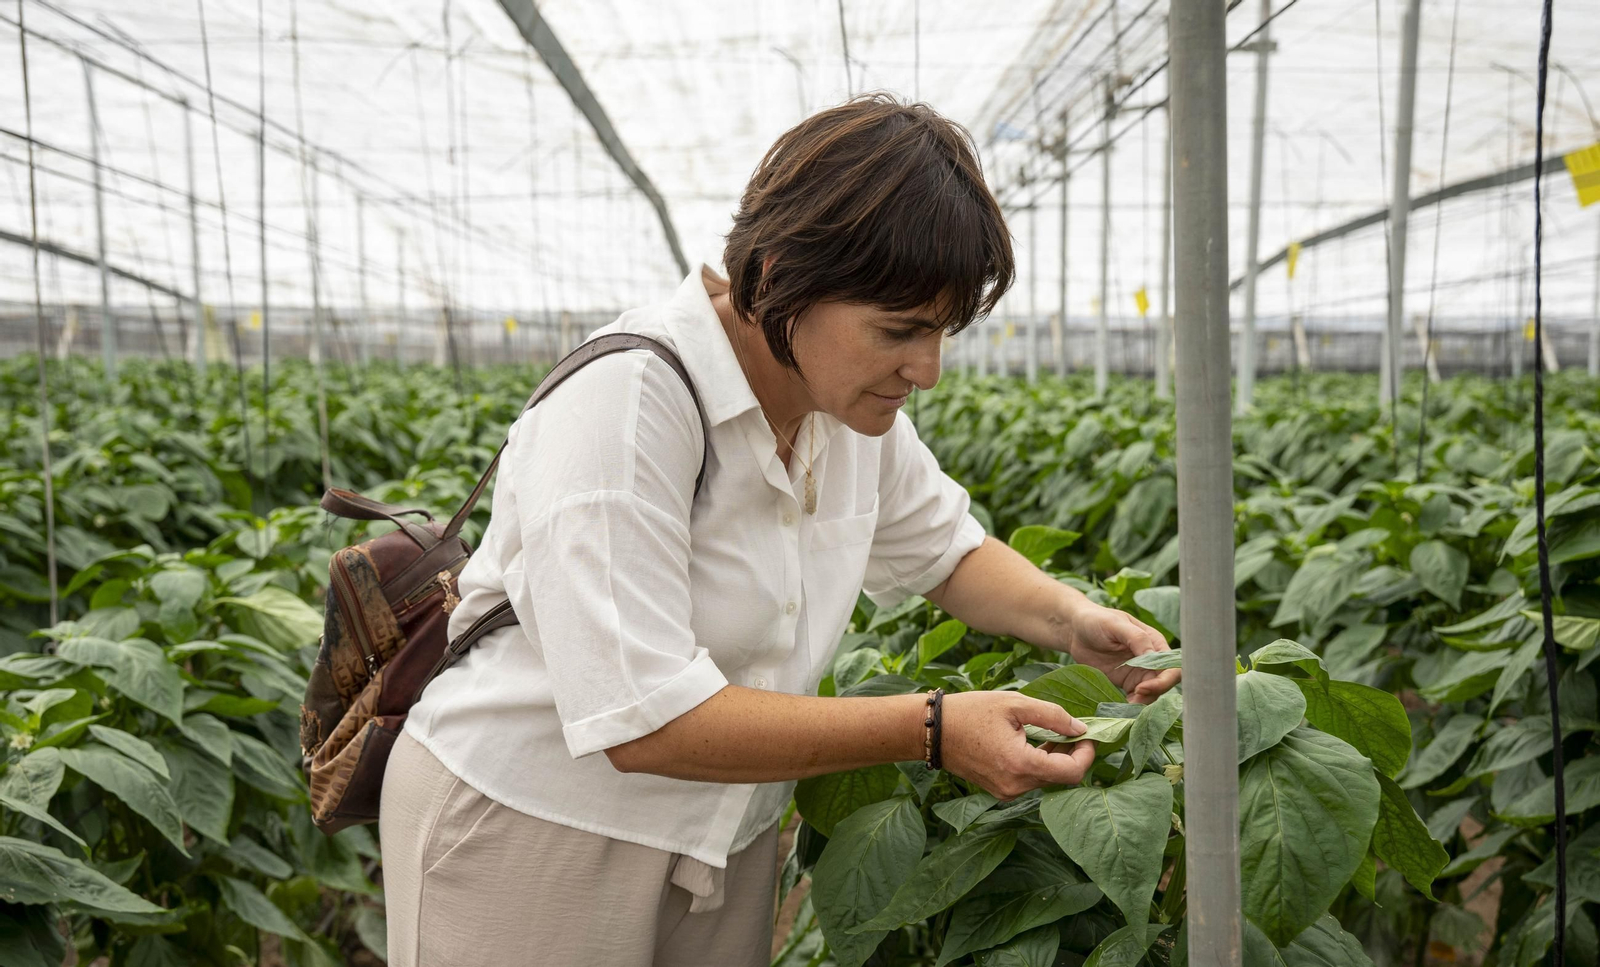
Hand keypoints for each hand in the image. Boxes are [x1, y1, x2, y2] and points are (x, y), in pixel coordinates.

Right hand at [939, 692, 1096, 801]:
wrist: (931, 731)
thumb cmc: (970, 712)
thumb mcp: (1014, 704)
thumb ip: (1052, 716)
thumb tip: (1081, 729)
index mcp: (1020, 765)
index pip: (1072, 773)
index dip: (1087, 754)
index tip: (1088, 735)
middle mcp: (1015, 786)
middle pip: (1061, 778)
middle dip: (1072, 754)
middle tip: (1072, 729)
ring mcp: (1006, 792)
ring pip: (1046, 780)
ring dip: (1055, 758)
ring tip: (1051, 732)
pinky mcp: (999, 790)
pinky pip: (1030, 780)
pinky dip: (1039, 763)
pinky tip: (1033, 742)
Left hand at [1060, 603, 1180, 703]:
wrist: (1075, 630)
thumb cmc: (1096, 620)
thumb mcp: (1115, 624)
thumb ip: (1136, 638)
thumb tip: (1153, 656)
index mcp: (1154, 642)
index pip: (1171, 665)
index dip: (1163, 680)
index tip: (1142, 687)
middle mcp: (1151, 659)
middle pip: (1164, 683)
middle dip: (1153, 694)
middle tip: (1133, 702)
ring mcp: (1139, 672)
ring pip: (1152, 693)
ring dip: (1143, 703)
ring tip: (1126, 708)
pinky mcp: (1126, 682)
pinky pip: (1136, 697)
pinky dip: (1132, 705)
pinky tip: (1122, 709)